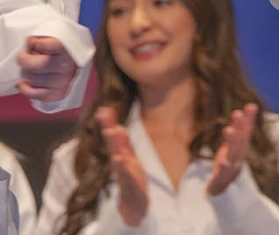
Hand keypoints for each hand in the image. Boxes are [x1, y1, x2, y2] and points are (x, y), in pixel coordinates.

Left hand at [17, 36, 77, 101]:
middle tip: (24, 56)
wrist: (74, 60)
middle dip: (24, 60)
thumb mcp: (55, 35)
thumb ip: (43, 36)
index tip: (32, 42)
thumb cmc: (60, 47)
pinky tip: (25, 82)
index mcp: (68, 48)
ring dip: (26, 73)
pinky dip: (25, 88)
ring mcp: (63, 81)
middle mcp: (67, 65)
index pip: (42, 45)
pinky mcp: (58, 93)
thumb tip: (30, 42)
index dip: (33, 43)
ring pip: (32, 79)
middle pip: (34, 65)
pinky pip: (33, 93)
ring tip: (30, 68)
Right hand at [97, 107, 147, 225]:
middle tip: (104, 114)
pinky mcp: (133, 188)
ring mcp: (126, 176)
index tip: (104, 109)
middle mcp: (122, 165)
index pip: (115, 139)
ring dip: (116, 145)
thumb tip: (117, 126)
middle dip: (108, 129)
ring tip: (113, 130)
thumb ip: (124, 145)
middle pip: (114, 146)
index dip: (109, 124)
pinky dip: (125, 168)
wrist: (134, 209)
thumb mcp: (129, 161)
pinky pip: (129, 177)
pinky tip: (121, 159)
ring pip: (120, 159)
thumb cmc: (131, 183)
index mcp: (122, 157)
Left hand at [207, 103, 257, 195]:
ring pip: (232, 154)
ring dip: (231, 142)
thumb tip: (252, 105)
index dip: (249, 120)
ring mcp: (230, 167)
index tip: (251, 106)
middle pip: (240, 141)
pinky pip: (222, 174)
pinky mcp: (220, 178)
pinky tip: (224, 162)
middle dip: (240, 127)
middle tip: (237, 113)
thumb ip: (241, 127)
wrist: (225, 189)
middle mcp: (238, 156)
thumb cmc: (230, 162)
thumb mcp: (234, 144)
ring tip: (228, 130)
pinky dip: (225, 168)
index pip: (246, 131)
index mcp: (240, 147)